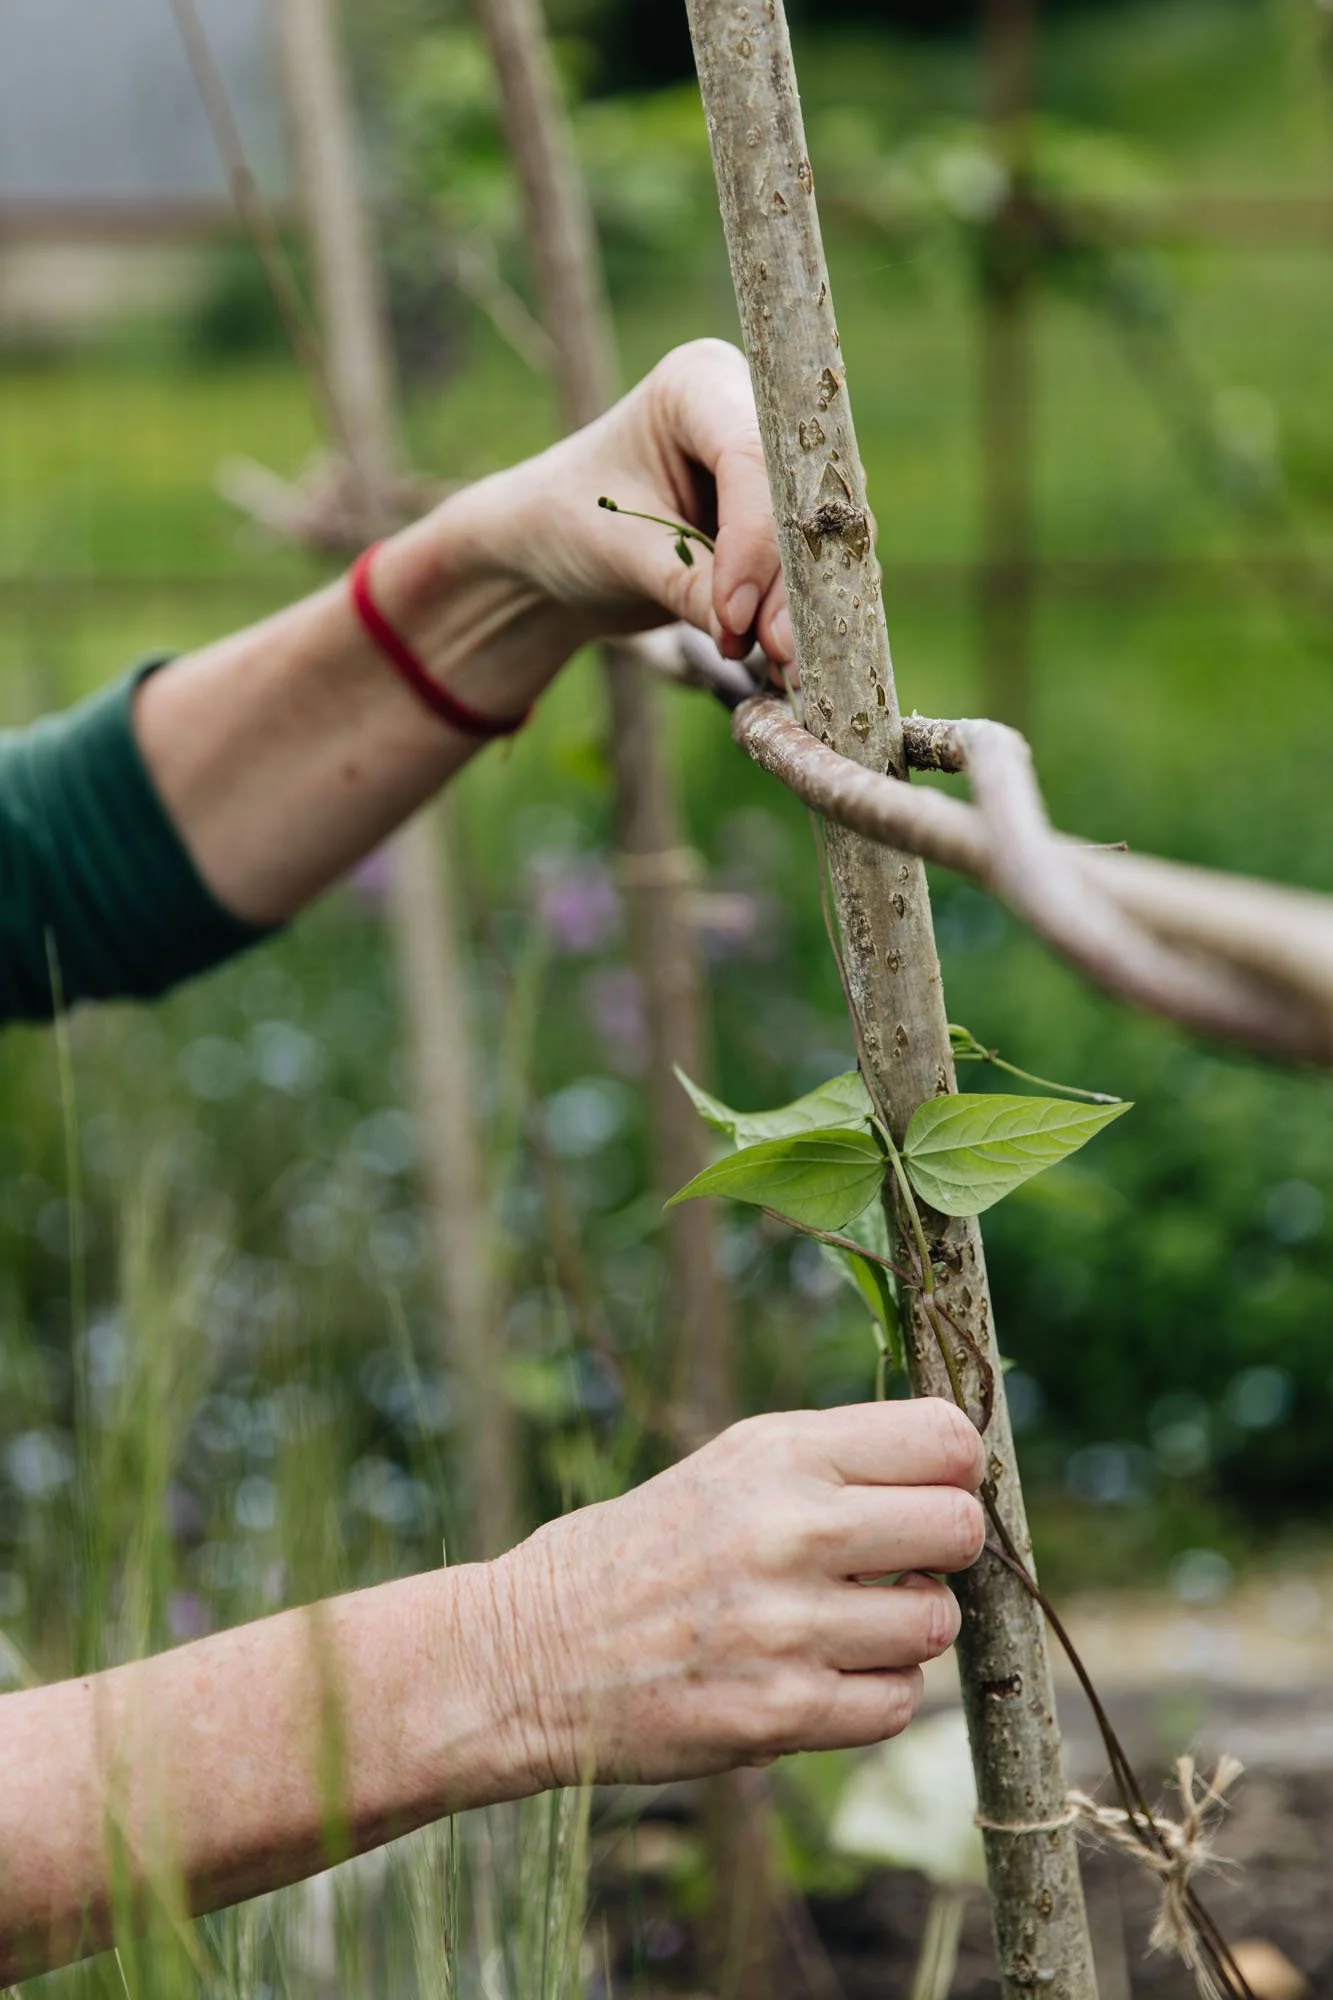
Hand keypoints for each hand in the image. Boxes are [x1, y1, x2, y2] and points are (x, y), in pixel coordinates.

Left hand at [447, 338, 794, 668]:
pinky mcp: (783, 521)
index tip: (736, 616)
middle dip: (789, 580)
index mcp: (696, 384)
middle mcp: (749, 412)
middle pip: (795, 495)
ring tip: (782, 664)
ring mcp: (774, 467)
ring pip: (817, 536)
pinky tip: (783, 658)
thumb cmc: (566, 526)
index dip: (754, 539)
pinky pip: (813, 567)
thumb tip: (756, 634)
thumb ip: (687, 584)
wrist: (553, 554)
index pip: (750, 455)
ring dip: (802, 605)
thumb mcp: (617, 551)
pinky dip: (800, 613)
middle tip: (780, 651)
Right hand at [486, 1399, 984, 1789]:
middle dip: (946, 1549)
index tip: (936, 1487)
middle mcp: (791, 1530)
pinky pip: (896, 1705)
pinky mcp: (781, 1715)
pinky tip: (818, 1674)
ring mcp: (789, 1628)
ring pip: (936, 1624)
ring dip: (908, 1629)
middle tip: (901, 1562)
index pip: (944, 1439)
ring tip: (845, 1621)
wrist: (532, 1652)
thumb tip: (960, 1470)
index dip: (958, 1468)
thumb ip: (836, 1461)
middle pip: (961, 1529)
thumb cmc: (645, 1548)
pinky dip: (872, 1695)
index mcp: (780, 1454)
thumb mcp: (728, 1466)